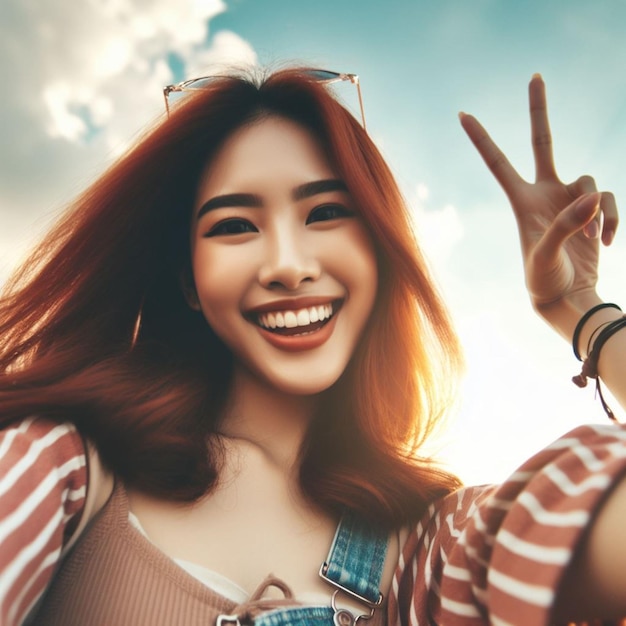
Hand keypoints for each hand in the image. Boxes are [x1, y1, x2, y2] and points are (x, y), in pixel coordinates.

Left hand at [459, 74, 617, 337]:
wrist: (565, 298)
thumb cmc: (543, 281)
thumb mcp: (546, 256)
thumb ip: (566, 225)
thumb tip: (592, 195)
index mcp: (521, 201)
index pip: (498, 162)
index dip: (481, 138)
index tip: (462, 114)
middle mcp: (544, 193)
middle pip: (541, 141)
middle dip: (538, 109)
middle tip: (534, 75)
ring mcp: (569, 200)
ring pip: (594, 181)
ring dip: (600, 210)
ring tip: (595, 241)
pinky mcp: (591, 211)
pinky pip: (608, 201)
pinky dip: (612, 219)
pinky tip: (607, 243)